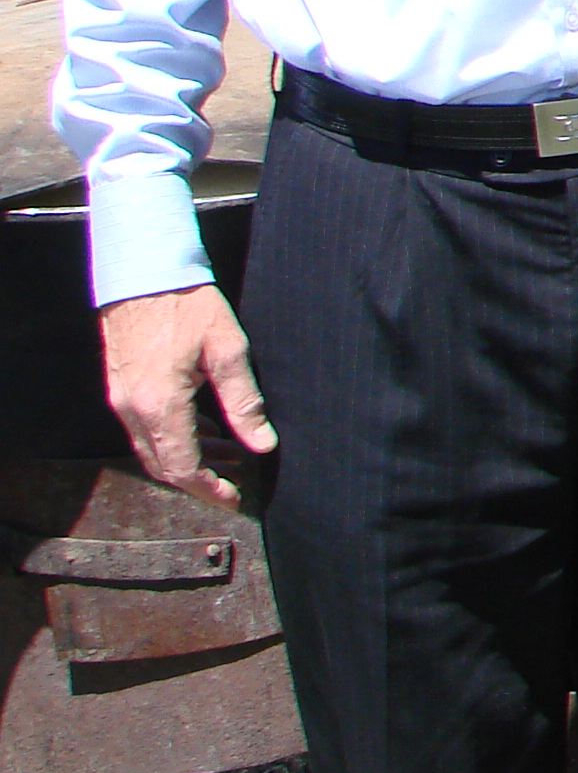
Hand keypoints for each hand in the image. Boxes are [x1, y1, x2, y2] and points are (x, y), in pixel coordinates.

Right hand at [101, 285, 274, 508]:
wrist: (142, 272)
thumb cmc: (188, 304)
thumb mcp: (227, 350)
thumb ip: (244, 401)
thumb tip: (262, 444)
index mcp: (160, 405)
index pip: (182, 467)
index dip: (208, 489)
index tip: (234, 499)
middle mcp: (132, 410)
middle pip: (162, 465)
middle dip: (199, 480)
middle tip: (234, 482)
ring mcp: (120, 400)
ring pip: (151, 449)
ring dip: (186, 459)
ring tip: (227, 455)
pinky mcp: (119, 388)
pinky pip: (144, 429)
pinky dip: (172, 438)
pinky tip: (203, 429)